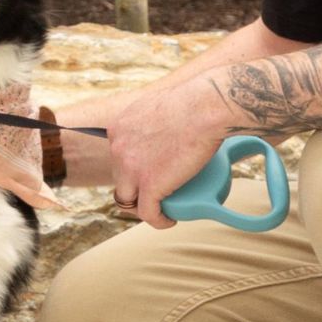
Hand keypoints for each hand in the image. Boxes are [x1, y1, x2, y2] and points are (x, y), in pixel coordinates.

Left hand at [97, 78, 233, 228]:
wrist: (204, 107)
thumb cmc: (194, 101)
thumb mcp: (159, 104)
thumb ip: (154, 116)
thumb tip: (168, 124)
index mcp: (118, 128)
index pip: (118, 156)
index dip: (130, 168)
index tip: (147, 172)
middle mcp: (118, 149)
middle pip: (121, 178)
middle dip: (135, 188)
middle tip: (156, 191)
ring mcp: (131, 169)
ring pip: (127, 200)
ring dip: (142, 207)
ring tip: (160, 208)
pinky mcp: (149, 186)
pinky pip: (148, 213)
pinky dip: (158, 221)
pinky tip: (169, 220)